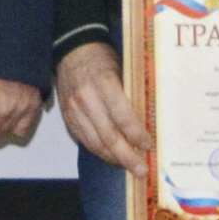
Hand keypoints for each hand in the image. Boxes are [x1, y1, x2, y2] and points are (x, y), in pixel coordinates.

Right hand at [56, 41, 146, 170]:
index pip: (123, 116)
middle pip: (108, 136)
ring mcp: (74, 109)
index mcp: (104, 83)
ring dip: (113, 158)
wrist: (72, 49)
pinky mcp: (68, 116)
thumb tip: (150, 119)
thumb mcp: (122, 67)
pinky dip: (99, 151)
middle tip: (141, 169)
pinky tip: (112, 156)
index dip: (136, 134)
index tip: (149, 145)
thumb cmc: (101, 57)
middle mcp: (87, 99)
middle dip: (127, 156)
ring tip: (129, 166)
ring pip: (95, 142)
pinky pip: (84, 139)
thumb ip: (132, 93)